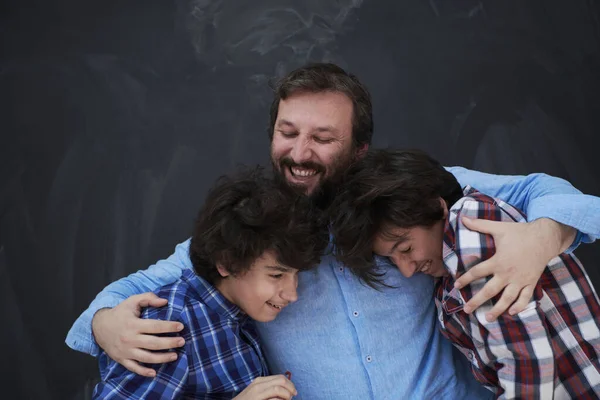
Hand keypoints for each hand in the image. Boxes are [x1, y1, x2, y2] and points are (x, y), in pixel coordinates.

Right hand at [92, 292, 184, 376]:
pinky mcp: (121, 359)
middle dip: (169, 343)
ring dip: (162, 358)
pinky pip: (133, 367)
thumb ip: (148, 298)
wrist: (98, 326)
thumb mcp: (132, 301)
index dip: (169, 326)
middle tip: (182, 341)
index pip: (155, 326)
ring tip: (175, 356)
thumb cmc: (120, 313)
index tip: (181, 326)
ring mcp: (125, 351)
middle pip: (153, 343)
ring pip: (146, 357)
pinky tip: (155, 373)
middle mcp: (130, 339)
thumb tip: (164, 301)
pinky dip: (143, 372)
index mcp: (133, 324)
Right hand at [233, 375, 296, 399]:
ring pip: (278, 388)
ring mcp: (257, 392)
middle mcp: (259, 384)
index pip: (280, 377)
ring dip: (287, 395)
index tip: (293, 391)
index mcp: (260, 380)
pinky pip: (273, 399)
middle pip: (281, 380)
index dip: (290, 384)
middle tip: (293, 396)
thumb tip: (285, 390)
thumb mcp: (257, 392)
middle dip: (291, 388)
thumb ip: (268, 388)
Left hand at [454, 217, 575, 321]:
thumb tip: (462, 217)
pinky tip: (512, 313)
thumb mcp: (499, 228)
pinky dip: (520, 306)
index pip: (477, 272)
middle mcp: (508, 273)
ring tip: (487, 318)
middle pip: (490, 291)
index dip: (465, 279)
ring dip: (497, 310)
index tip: (456, 285)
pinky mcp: (531, 282)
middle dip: (477, 301)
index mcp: (498, 261)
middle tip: (466, 310)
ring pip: (507, 299)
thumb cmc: (520, 232)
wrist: (545, 237)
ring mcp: (521, 280)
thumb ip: (479, 224)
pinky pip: (525, 298)